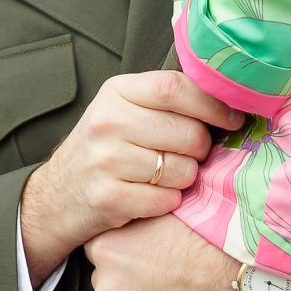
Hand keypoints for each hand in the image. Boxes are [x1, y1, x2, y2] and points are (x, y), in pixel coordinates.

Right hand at [19, 71, 242, 279]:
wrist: (57, 194)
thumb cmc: (104, 148)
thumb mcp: (123, 109)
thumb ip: (164, 101)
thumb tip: (230, 100)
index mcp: (116, 92)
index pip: (174, 87)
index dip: (212, 104)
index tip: (232, 119)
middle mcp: (107, 121)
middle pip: (187, 132)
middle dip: (201, 149)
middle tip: (189, 155)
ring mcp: (105, 160)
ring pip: (182, 170)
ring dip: (185, 179)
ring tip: (165, 176)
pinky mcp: (108, 197)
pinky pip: (166, 200)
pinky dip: (168, 202)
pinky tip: (151, 196)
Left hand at [85, 214, 253, 290]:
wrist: (239, 277)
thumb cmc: (205, 240)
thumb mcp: (159, 213)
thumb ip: (131, 221)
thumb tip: (127, 214)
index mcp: (105, 250)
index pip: (99, 256)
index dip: (124, 257)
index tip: (144, 258)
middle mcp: (105, 288)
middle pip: (109, 287)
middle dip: (129, 285)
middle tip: (164, 280)